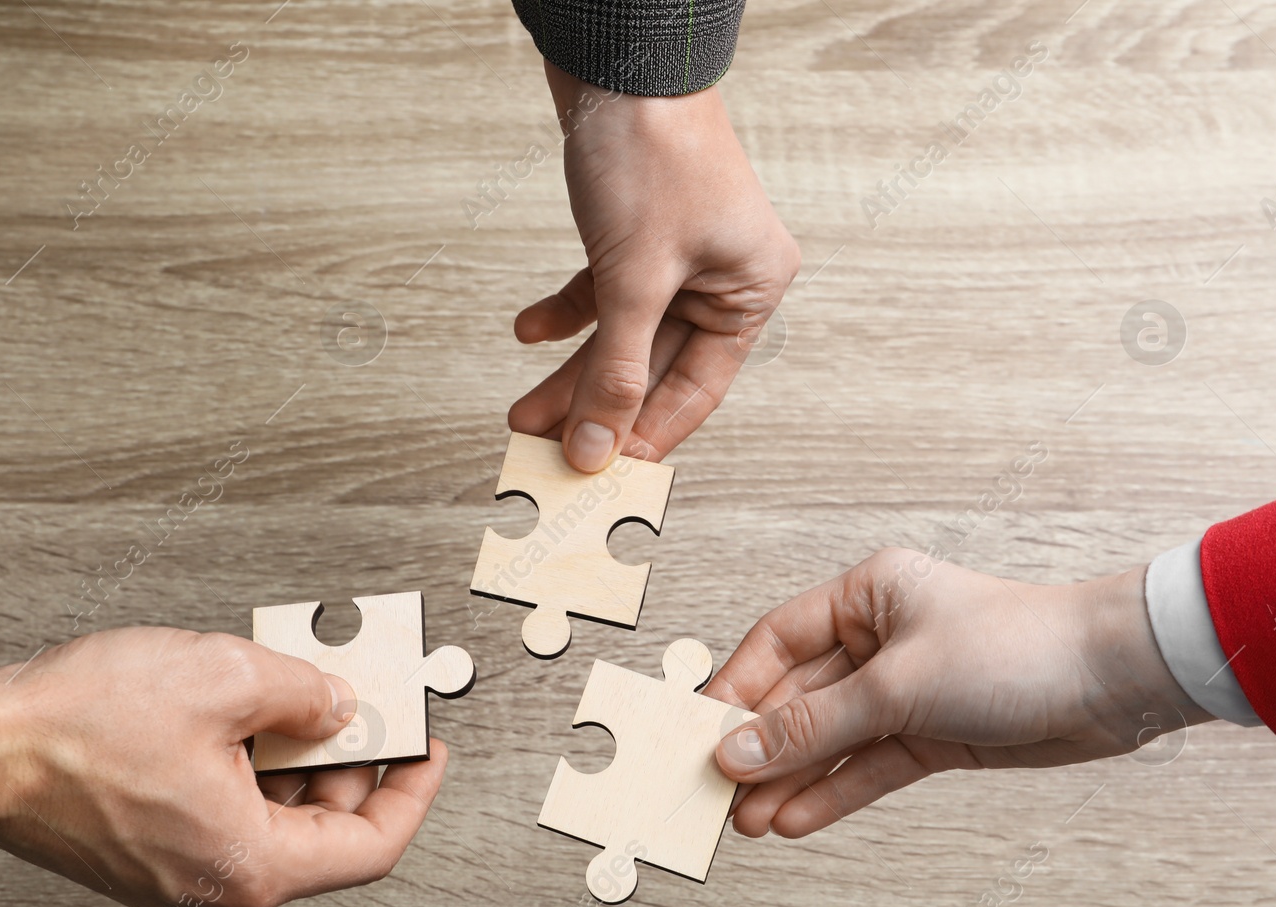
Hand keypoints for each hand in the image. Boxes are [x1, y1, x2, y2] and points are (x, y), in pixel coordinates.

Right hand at [0, 627, 446, 906]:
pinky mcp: (150, 859)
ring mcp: (181, 881)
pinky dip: (250, 769)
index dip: (413, 789)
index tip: (429, 747)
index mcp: (251, 867)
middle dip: (350, 760)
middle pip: (324, 831)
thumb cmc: (77, 725)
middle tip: (362, 700)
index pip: (373, 845)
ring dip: (296, 759)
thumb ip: (306, 694)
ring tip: (296, 693)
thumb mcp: (224, 677)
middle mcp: (218, 892)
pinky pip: (229, 817)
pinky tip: (243, 715)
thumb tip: (338, 706)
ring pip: (275, 821)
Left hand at [510, 62, 801, 471]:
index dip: (645, 435)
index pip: (695, 389)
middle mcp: (721, 277)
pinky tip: (528, 331)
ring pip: (621, 336)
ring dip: (571, 372)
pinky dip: (565, 314)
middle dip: (595, 406)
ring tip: (524, 409)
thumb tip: (597, 447)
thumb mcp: (634, 281)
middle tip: (545, 447)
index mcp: (750, 291)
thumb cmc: (653, 153)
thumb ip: (614, 372)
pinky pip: (601, 295)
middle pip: (652, 366)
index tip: (601, 475)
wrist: (620, 61)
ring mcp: (678, 257)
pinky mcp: (635, 235)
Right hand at [704, 550, 1209, 838]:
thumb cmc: (1016, 648)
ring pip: (830, 739)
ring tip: (745, 821)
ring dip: (789, 780)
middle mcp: (879, 639)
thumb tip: (739, 751)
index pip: (777, 642)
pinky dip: (833, 793)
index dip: (735, 689)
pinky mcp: (931, 734)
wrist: (1115, 682)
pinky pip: (867, 766)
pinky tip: (793, 820)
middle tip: (713, 791)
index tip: (698, 734)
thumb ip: (814, 725)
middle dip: (760, 748)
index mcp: (866, 595)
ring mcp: (904, 690)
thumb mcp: (899, 687)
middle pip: (798, 697)